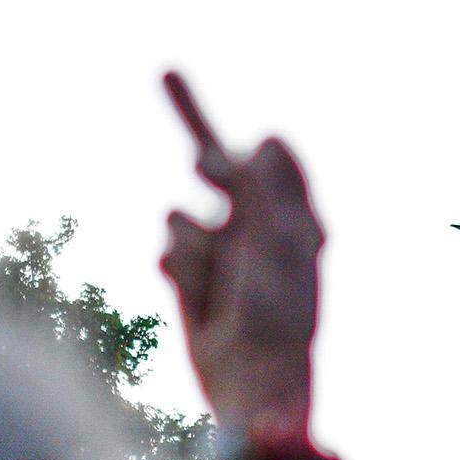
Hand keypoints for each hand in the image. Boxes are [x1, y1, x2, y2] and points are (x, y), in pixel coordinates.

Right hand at [159, 72, 324, 430]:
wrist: (253, 382)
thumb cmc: (279, 315)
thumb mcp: (277, 242)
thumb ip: (264, 189)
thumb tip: (266, 136)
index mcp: (293, 217)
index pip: (270, 154)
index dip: (246, 150)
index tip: (226, 160)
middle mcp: (256, 228)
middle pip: (216, 159)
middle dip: (190, 116)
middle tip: (166, 77)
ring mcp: (221, 251)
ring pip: (182, 216)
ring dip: (193, 243)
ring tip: (216, 277)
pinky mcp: (190, 277)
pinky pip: (168, 249)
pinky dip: (178, 268)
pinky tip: (197, 299)